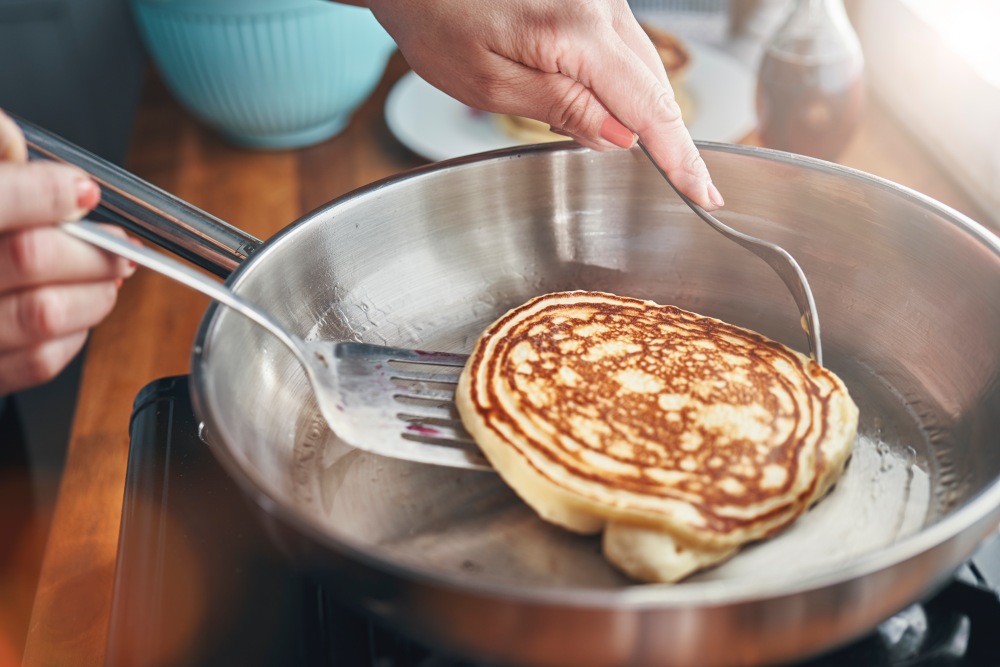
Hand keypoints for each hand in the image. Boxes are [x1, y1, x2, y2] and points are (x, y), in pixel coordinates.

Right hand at [0, 109, 135, 394]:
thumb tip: (10, 141)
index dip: (46, 191)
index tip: (82, 190)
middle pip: (30, 256)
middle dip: (91, 245)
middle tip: (117, 242)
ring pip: (43, 313)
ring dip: (95, 290)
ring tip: (109, 274)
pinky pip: (38, 361)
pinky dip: (75, 332)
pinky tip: (75, 309)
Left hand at [361, 0, 723, 208]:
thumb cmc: (435, 19)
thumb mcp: (489, 83)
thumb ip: (560, 107)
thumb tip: (620, 137)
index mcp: (574, 31)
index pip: (648, 106)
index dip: (679, 156)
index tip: (704, 193)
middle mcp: (600, 5)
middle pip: (656, 86)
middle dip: (666, 139)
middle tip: (688, 187)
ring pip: (644, 67)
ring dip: (644, 112)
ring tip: (637, 151)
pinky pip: (625, 49)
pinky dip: (625, 85)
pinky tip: (606, 107)